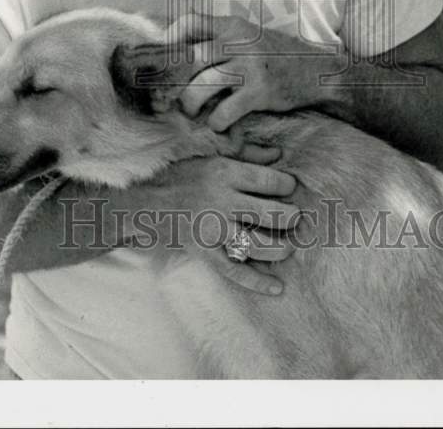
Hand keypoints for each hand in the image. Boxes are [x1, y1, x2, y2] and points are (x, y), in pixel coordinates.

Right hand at [154, 145, 300, 294]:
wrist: (145, 202)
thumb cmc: (180, 174)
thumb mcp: (212, 156)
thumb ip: (246, 155)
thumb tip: (278, 155)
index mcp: (223, 172)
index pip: (267, 181)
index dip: (286, 185)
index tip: (291, 188)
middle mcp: (220, 200)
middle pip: (268, 214)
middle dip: (290, 218)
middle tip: (297, 219)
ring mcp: (212, 229)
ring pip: (256, 244)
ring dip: (280, 248)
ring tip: (290, 246)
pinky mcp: (204, 250)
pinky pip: (234, 270)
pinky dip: (257, 281)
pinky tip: (277, 287)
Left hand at [171, 12, 337, 131]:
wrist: (318, 72)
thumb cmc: (278, 56)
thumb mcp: (250, 35)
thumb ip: (221, 36)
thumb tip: (180, 39)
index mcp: (233, 25)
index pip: (192, 20)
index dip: (172, 37)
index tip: (165, 57)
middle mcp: (239, 42)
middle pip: (191, 58)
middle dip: (175, 81)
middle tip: (171, 95)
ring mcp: (249, 66)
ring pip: (202, 85)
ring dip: (190, 104)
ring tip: (192, 111)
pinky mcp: (259, 91)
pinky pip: (224, 110)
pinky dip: (215, 121)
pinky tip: (218, 123)